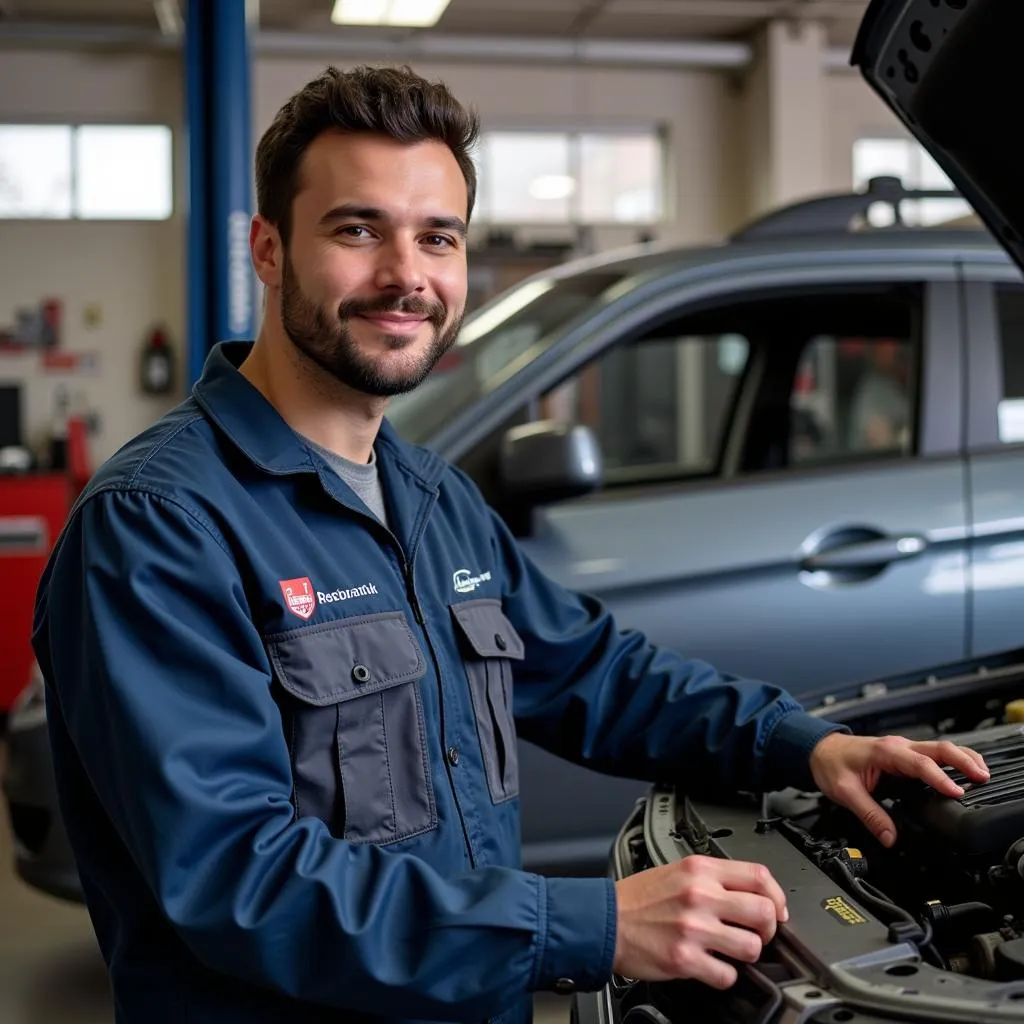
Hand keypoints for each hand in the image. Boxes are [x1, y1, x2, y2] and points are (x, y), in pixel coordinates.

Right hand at [613, 855, 786, 988]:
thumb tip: (749, 893)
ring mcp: (694, 928)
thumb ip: (711, 878)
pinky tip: (711, 965)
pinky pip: (727, 975)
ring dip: (746, 954)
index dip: (777, 896)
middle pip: (763, 912)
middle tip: (757, 934)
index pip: (759, 875)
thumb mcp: (675, 870)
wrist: (604, 921)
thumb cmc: (637, 899)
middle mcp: (699, 895)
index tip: (777, 909)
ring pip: (751, 947)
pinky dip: (723, 975)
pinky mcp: (685, 959)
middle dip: (768, 929)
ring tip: (730, 950)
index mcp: (699, 869)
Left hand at [809, 732, 989, 847]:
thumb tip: (890, 838)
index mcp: (884, 752)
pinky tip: (964, 772)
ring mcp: (902, 749)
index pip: (919, 764)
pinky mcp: (904, 755)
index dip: (939, 778)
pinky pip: (933, 755)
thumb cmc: (829, 764)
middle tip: (983, 777)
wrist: (817, 749)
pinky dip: (953, 762)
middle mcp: (897, 747)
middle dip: (964, 761)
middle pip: (939, 749)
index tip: (956, 792)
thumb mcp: (845, 793)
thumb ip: (870, 815)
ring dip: (963, 758)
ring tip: (983, 773)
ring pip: (940, 749)